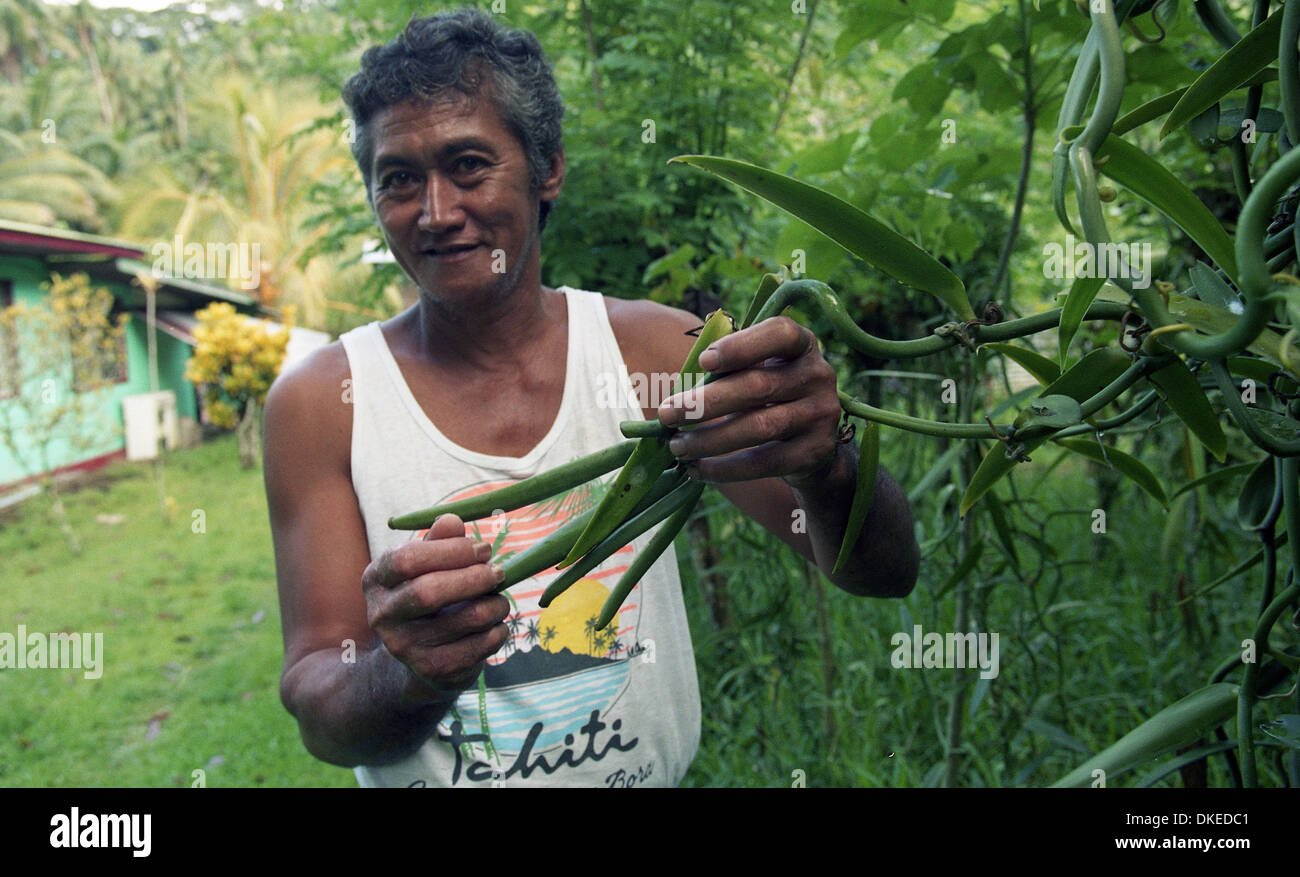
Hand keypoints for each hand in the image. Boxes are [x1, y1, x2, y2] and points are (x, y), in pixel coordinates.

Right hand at [361, 514, 508, 700]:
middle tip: (498, 572)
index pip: (406, 559)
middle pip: (429, 591)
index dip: (451, 550)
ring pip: (465, 619)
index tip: (482, 549)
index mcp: (375, 579)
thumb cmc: (428, 595)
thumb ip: (439, 540)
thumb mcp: (427, 564)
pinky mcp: (432, 670)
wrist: (417, 657)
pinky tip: (495, 625)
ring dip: (494, 605)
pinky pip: (479, 646)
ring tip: (499, 600)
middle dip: (474, 578)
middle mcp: (381, 615)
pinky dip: (497, 631)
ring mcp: (404, 647)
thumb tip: (452, 521)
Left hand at [656, 315, 842, 487]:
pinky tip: (698, 469)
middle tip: (667, 414)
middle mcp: (818, 375)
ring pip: (759, 427)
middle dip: (705, 402)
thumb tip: (673, 395)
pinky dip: (726, 468)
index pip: (779, 333)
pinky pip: (765, 462)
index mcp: (801, 345)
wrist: (813, 444)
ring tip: (677, 446)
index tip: (702, 362)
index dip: (741, 346)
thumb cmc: (770, 396)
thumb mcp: (757, 372)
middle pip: (758, 385)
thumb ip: (727, 372)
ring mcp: (822, 414)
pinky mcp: (815, 452)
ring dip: (710, 439)